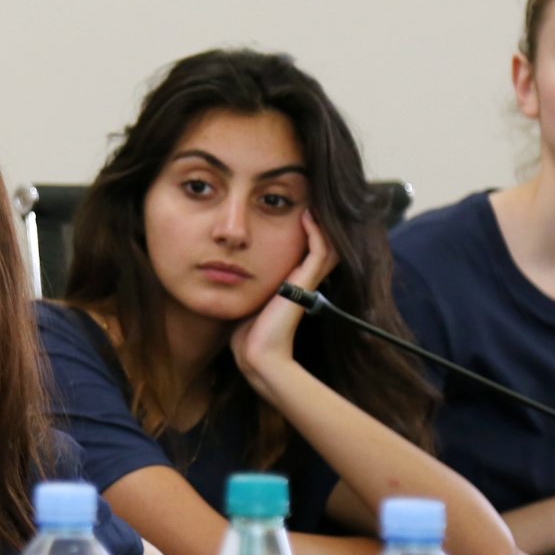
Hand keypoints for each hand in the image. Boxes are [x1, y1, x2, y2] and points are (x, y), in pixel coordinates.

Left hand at [231, 209, 338, 392]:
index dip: (306, 233)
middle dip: (317, 223)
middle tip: (309, 200)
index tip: (294, 210)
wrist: (256, 354)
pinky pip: (319, 251)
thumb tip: (228, 273)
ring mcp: (306, 283)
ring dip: (319, 222)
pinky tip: (306, 215)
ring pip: (326, 245)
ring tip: (310, 202)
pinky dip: (315, 231)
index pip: (307, 253)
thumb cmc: (247, 334)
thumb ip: (245, 287)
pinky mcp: (304, 285)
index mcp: (291, 287)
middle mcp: (303, 283)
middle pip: (322, 246)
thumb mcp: (247, 302)